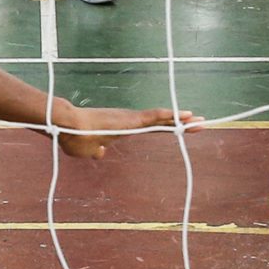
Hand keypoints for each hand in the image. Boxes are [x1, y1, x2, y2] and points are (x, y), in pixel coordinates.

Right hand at [53, 101, 200, 158]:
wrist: (66, 128)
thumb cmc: (73, 139)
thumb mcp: (88, 151)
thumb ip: (97, 151)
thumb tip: (101, 153)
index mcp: (123, 129)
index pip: (151, 128)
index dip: (167, 128)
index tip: (183, 128)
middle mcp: (130, 122)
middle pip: (161, 123)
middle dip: (181, 124)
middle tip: (201, 122)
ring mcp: (130, 120)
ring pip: (160, 119)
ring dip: (179, 120)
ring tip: (198, 119)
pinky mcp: (129, 119)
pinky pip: (151, 117)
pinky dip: (167, 116)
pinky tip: (181, 115)